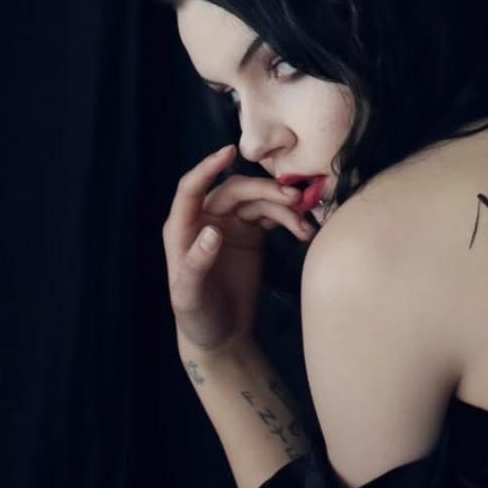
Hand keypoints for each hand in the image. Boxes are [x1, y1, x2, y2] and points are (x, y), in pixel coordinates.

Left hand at [162, 143, 318, 358]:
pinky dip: (289, 220)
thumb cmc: (197, 318)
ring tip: (305, 226)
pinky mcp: (251, 235)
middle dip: (265, 191)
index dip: (208, 167)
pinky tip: (304, 231)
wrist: (221, 336)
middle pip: (236, 191)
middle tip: (295, 199)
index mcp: (182, 228)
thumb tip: (212, 231)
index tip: (229, 151)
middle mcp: (206, 219)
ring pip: (258, 201)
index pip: (192, 188)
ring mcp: (231, 225)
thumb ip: (196, 264)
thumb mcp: (188, 297)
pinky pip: (272, 216)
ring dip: (283, 208)